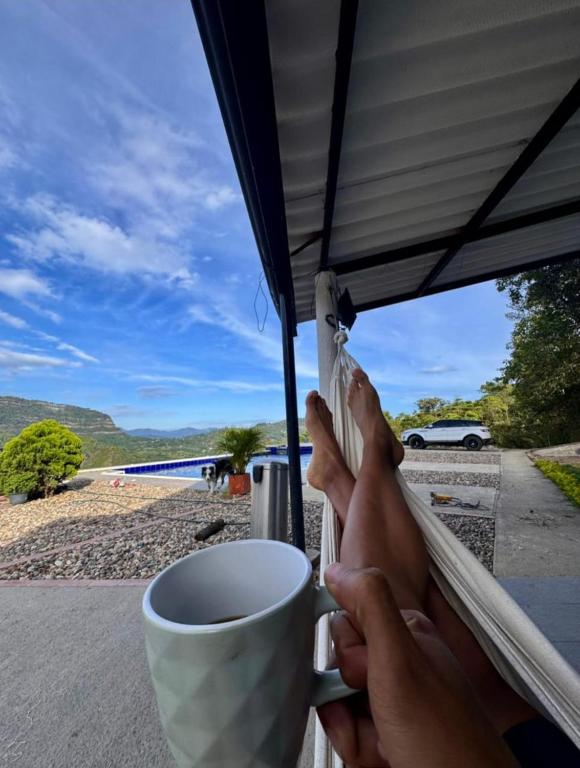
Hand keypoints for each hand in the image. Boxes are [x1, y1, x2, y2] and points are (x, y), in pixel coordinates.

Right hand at [317, 564, 517, 767]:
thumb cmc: (444, 740)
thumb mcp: (400, 661)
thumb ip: (370, 606)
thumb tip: (338, 569)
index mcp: (405, 633)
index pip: (344, 622)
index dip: (347, 653)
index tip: (364, 673)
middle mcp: (400, 662)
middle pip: (337, 666)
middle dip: (345, 697)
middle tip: (379, 710)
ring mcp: (394, 698)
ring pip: (338, 702)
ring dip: (352, 730)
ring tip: (386, 744)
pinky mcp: (388, 729)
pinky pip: (349, 732)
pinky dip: (358, 748)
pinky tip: (384, 756)